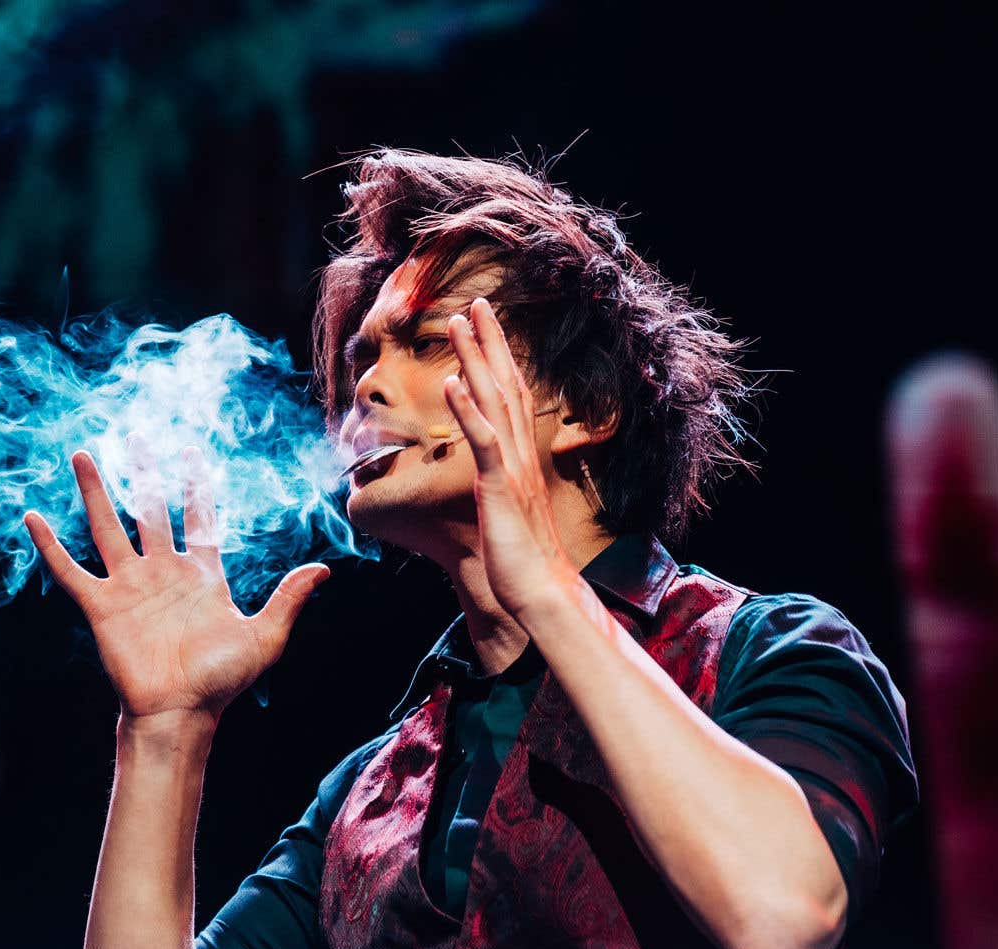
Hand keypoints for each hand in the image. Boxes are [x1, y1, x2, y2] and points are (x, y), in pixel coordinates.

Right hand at [22, 441, 329, 737]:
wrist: (179, 712)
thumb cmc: (221, 681)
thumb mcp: (264, 637)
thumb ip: (288, 598)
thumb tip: (324, 568)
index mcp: (202, 575)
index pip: (198, 519)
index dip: (196, 487)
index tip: (191, 452)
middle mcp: (162, 573)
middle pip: (150, 510)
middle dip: (144, 474)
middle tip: (137, 437)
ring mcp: (129, 586)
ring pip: (107, 527)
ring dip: (95, 491)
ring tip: (82, 456)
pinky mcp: (101, 606)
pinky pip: (70, 570)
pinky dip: (50, 546)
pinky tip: (32, 518)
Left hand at [443, 297, 586, 622]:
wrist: (543, 595)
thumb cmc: (525, 566)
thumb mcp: (509, 520)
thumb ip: (501, 494)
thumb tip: (492, 484)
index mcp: (520, 462)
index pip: (510, 400)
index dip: (499, 362)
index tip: (487, 330)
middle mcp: (520, 457)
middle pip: (506, 387)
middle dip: (490, 343)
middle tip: (476, 304)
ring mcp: (511, 470)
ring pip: (494, 403)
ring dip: (476, 359)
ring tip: (459, 323)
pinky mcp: (501, 489)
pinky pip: (483, 443)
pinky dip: (468, 411)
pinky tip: (454, 383)